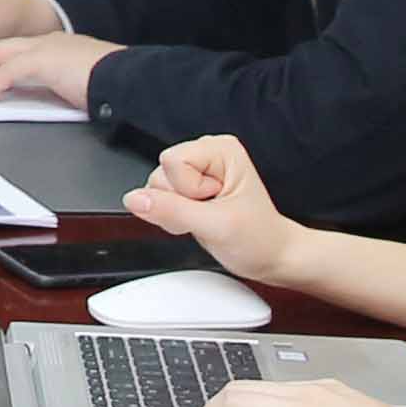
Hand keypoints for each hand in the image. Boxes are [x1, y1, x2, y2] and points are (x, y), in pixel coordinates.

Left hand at [0, 30, 108, 108]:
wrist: (130, 77)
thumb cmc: (111, 83)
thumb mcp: (76, 85)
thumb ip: (57, 87)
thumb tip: (42, 103)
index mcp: (54, 46)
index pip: (12, 49)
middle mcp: (46, 43)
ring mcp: (46, 48)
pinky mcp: (46, 60)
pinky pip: (11, 69)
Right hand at [123, 132, 301, 282]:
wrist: (270, 257)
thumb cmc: (259, 238)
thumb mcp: (215, 225)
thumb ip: (171, 210)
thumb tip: (135, 199)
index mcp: (220, 149)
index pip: (171, 162)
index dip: (186, 191)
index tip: (212, 203)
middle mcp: (206, 154)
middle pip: (160, 174)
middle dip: (178, 203)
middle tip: (209, 214)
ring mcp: (196, 171)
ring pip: (155, 188)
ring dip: (174, 212)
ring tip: (205, 219)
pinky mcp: (187, 188)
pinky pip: (159, 199)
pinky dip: (172, 216)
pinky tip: (196, 221)